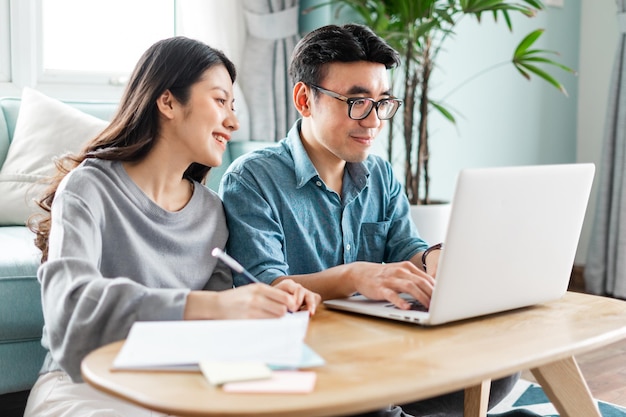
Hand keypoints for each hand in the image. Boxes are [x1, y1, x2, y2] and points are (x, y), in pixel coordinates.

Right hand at [185, 282, 317, 319]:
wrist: (216, 305)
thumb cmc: (236, 298)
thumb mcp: (251, 290)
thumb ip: (268, 295)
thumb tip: (287, 305)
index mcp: (259, 288)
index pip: (284, 297)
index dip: (290, 305)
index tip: (290, 309)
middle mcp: (257, 298)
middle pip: (282, 310)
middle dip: (284, 315)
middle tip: (281, 317)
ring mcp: (251, 310)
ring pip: (275, 319)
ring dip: (276, 321)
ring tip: (271, 321)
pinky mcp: (247, 321)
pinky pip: (265, 326)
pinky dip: (267, 327)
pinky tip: (263, 325)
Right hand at [348, 261, 434, 309]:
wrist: (360, 273)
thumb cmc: (383, 275)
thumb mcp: (400, 273)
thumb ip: (414, 279)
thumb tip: (433, 288)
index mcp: (407, 267)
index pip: (426, 278)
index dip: (437, 288)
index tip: (446, 298)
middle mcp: (400, 271)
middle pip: (421, 282)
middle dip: (433, 293)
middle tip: (441, 304)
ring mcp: (390, 280)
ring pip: (409, 287)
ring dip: (421, 297)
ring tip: (429, 307)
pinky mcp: (380, 288)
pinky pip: (392, 295)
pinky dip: (400, 301)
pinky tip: (407, 307)